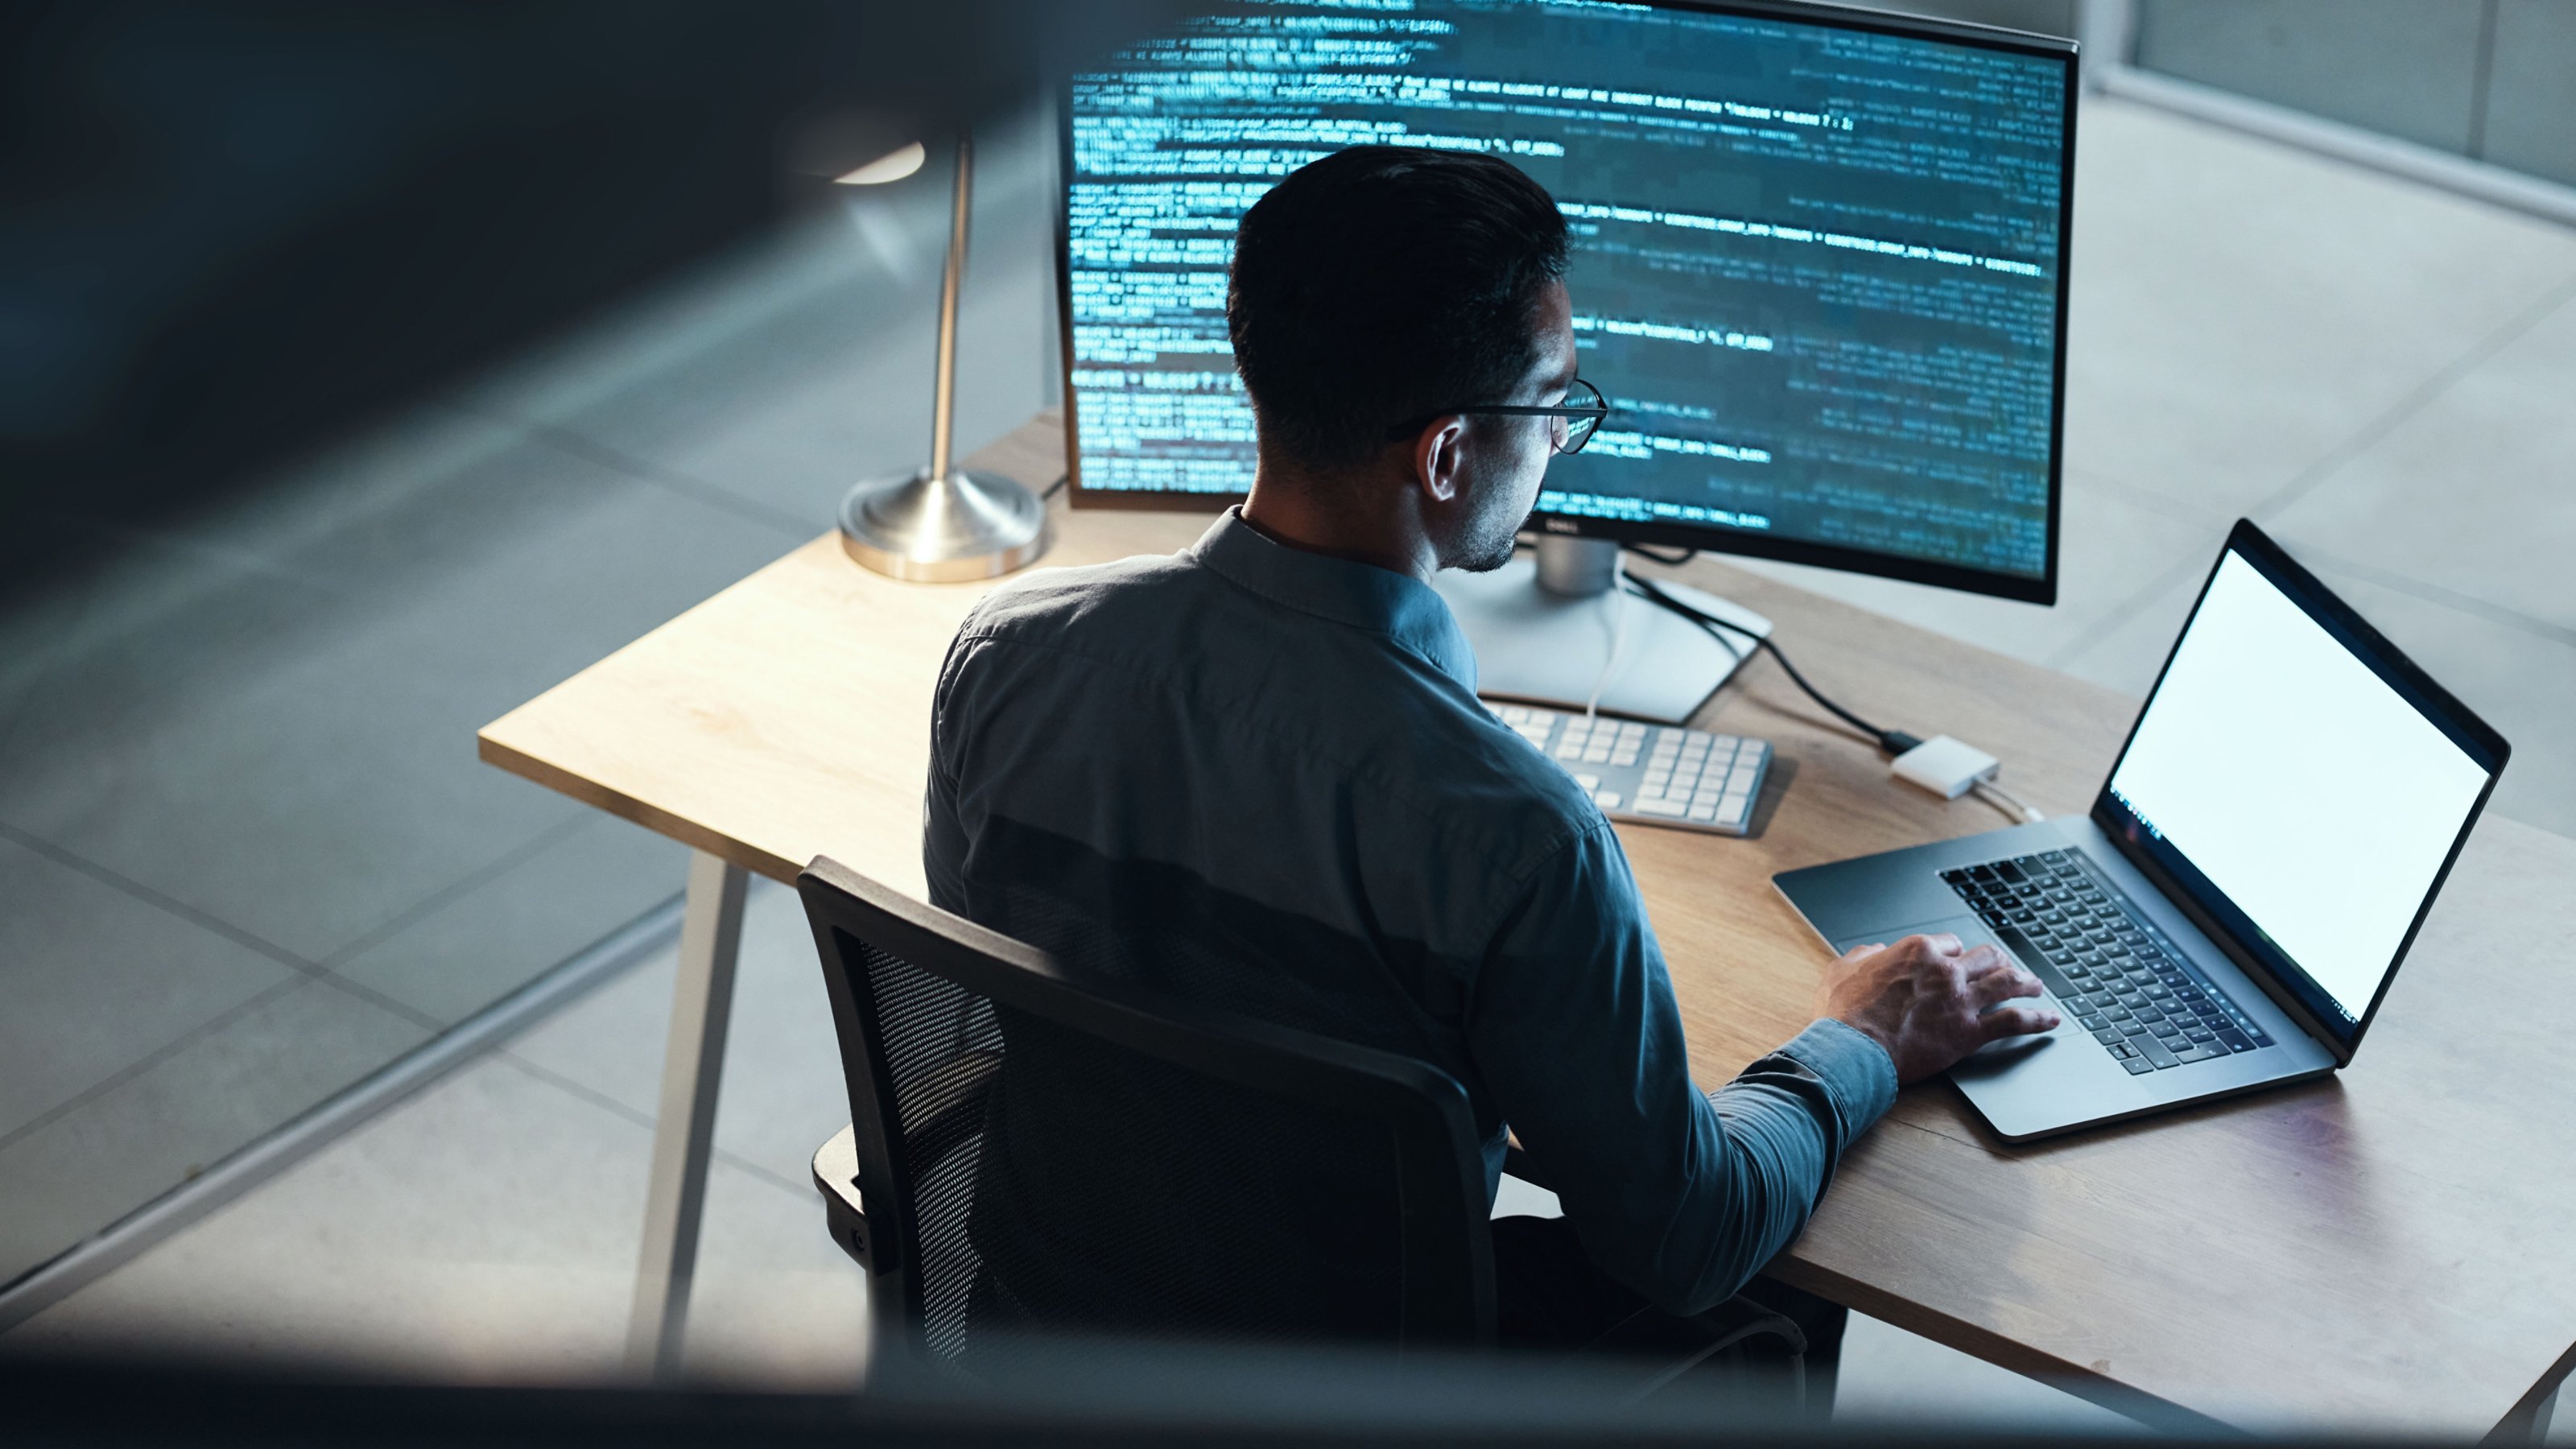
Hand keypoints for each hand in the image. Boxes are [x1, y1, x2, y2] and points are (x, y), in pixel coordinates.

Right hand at [1813, 933, 2060, 1083]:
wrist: (1853, 1049)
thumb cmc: (1843, 1013)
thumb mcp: (1841, 971)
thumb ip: (1862, 956)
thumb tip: (1873, 951)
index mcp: (1917, 951)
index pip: (1951, 943)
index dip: (1956, 952)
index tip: (1958, 961)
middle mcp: (1945, 970)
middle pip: (1986, 956)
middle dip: (1998, 960)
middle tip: (2006, 967)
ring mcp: (1961, 1000)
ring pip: (2007, 982)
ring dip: (2027, 982)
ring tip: (2037, 986)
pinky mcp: (1969, 1032)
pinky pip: (2014, 1021)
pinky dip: (2037, 1020)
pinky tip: (2050, 1020)